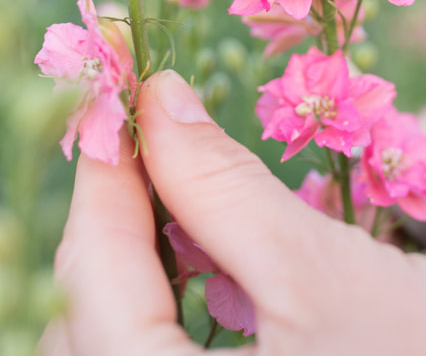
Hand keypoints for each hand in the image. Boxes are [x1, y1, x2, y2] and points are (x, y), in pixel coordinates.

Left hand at [43, 69, 425, 354]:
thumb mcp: (332, 270)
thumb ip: (223, 188)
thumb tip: (154, 102)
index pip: (93, 284)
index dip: (101, 175)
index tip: (117, 94)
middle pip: (95, 321)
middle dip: (114, 219)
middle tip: (148, 132)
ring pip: (132, 344)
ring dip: (142, 257)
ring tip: (181, 182)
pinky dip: (180, 298)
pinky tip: (219, 249)